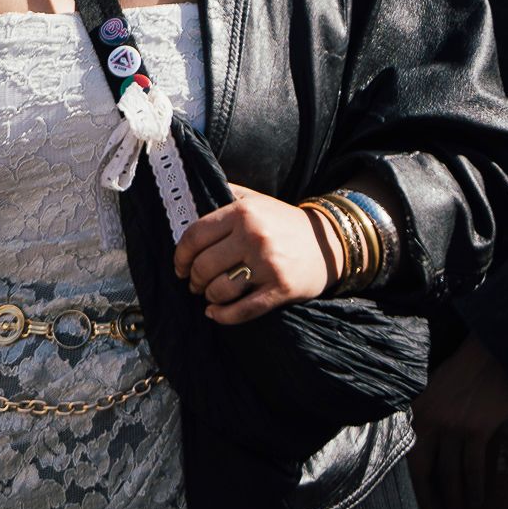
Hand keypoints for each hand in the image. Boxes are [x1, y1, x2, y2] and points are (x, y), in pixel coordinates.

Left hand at [173, 183, 340, 325]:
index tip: (179, 266)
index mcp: (242, 212)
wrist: (328, 241)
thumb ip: (225, 193)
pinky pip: (244, 310)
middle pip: (205, 265)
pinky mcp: (281, 289)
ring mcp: (268, 264)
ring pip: (221, 289)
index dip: (181, 255)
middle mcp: (253, 236)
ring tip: (207, 295)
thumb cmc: (283, 221)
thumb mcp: (255, 198)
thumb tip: (192, 192)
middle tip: (193, 283)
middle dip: (193, 279)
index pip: (196, 235)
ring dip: (208, 296)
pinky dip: (224, 316)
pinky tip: (215, 314)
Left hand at [408, 335, 507, 508]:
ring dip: (455, 500)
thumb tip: (425, 442)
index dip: (416, 484)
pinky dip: (476, 486)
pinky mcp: (478, 428)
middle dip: (431, 500)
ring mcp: (454, 424)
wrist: (494, 352)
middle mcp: (431, 418)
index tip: (422, 505)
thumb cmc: (468, 370)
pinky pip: (474, 465)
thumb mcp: (437, 388)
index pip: (410, 453)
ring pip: (450, 473)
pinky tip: (478, 501)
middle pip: (425, 469)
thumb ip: (429, 413)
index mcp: (418, 408)